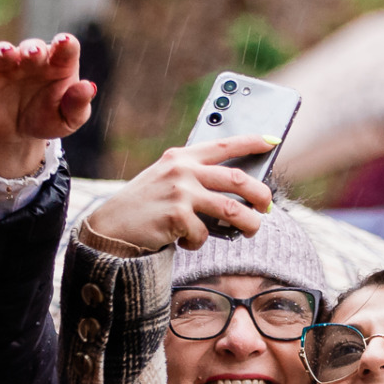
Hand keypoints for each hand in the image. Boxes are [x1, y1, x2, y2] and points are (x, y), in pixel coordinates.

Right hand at [0, 35, 96, 179]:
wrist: (18, 133)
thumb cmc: (48, 118)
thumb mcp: (68, 119)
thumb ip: (78, 104)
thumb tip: (89, 87)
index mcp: (57, 65)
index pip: (64, 49)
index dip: (65, 45)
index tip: (65, 43)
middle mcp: (30, 61)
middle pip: (32, 48)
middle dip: (32, 49)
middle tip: (34, 54)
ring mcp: (5, 68)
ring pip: (1, 52)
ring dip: (2, 51)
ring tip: (6, 54)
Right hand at [81, 136, 277, 251]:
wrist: (111, 227)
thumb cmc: (145, 206)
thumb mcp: (167, 180)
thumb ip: (195, 179)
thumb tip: (238, 193)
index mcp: (181, 157)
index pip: (222, 144)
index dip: (250, 142)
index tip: (272, 141)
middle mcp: (182, 170)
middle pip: (237, 179)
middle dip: (261, 195)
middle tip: (268, 207)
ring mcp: (180, 192)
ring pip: (232, 210)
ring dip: (249, 224)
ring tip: (250, 232)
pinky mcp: (176, 216)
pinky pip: (204, 234)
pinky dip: (199, 242)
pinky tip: (185, 242)